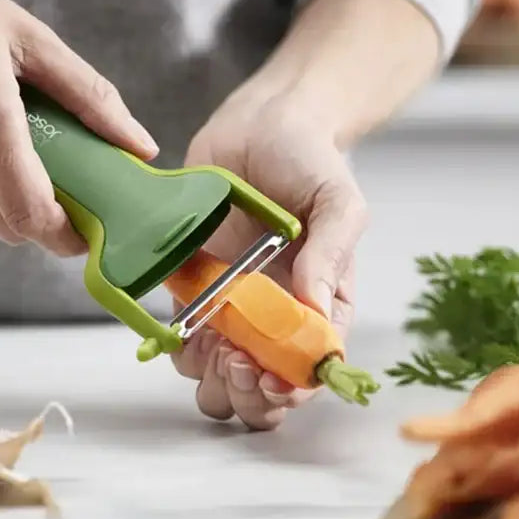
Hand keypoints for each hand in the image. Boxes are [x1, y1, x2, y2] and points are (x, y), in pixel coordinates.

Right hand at [0, 0, 157, 255]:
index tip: (88, 230)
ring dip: (8, 199)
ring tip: (15, 148)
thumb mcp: (30, 38)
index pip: (31, 214)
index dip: (64, 236)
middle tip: (66, 191)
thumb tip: (140, 146)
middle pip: (9, 226)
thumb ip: (90, 97)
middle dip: (43, 222)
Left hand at [171, 80, 367, 430]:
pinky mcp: (193, 293)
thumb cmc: (309, 160)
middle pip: (261, 393)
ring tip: (213, 344)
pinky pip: (182, 344)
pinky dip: (180, 350)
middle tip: (236, 361)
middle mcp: (275, 319)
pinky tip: (186, 328)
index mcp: (319, 308)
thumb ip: (330, 253)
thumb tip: (314, 305)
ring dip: (212, 379)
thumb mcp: (338, 201)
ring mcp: (232, 310)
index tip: (269, 378)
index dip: (289, 391)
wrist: (260, 123)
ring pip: (217, 379)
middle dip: (248, 395)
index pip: (308, 373)